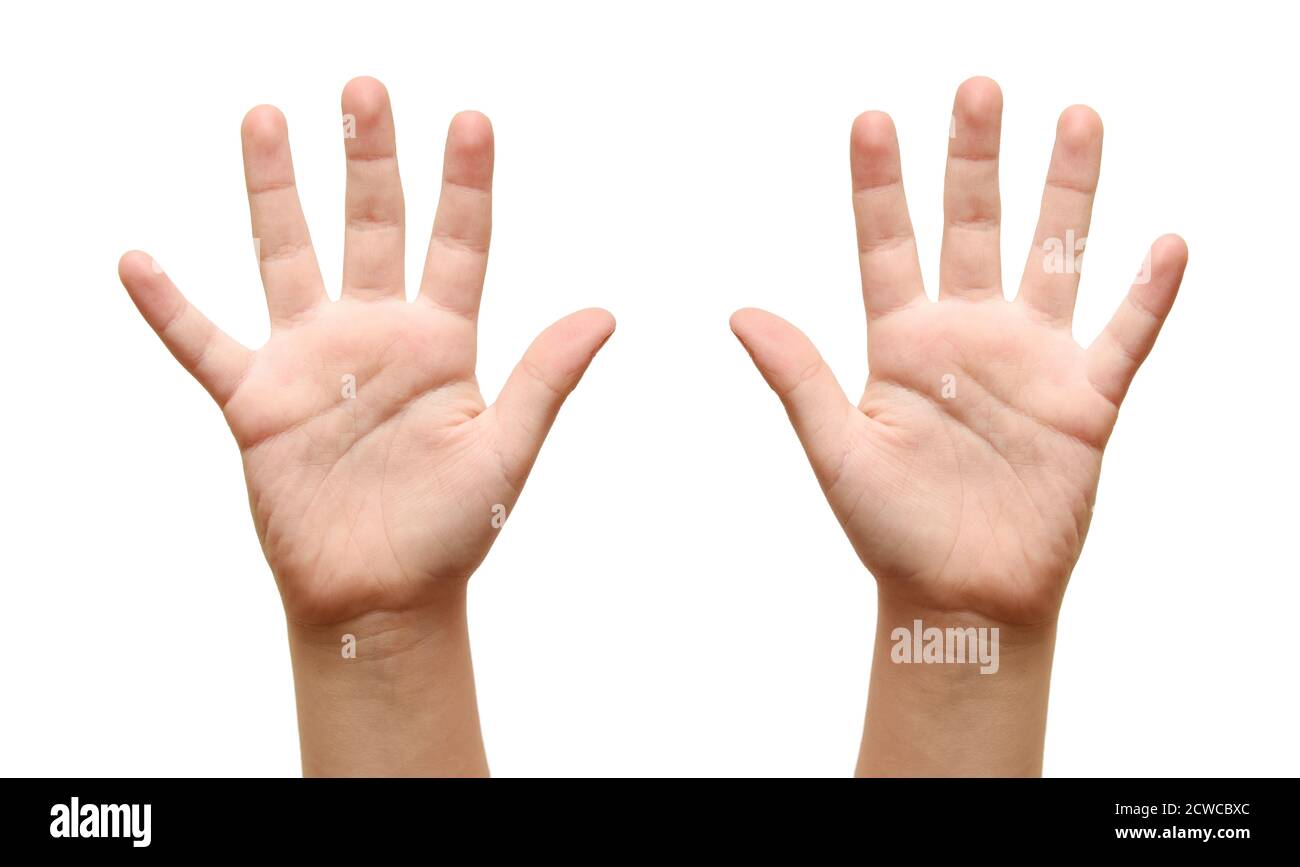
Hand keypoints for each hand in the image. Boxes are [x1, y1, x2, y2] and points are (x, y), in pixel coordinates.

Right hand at [119, 78, 613, 628]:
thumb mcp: (505, 451)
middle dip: (369, 159)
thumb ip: (545, 379)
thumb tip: (606, 312)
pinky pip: (203, 345)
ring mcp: (311, 363)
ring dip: (274, 192)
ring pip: (287, 257)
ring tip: (265, 117)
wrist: (382, 598)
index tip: (472, 120)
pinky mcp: (256, 403)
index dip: (465, 184)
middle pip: (371, 228)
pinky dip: (169, 308)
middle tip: (364, 90)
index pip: (459, 245)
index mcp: (443, 344)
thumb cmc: (452, 533)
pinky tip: (139, 261)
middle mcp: (376, 337)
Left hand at [731, 77, 1185, 626]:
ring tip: (1076, 119)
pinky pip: (1123, 338)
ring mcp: (1030, 364)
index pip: (886, 245)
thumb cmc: (891, 532)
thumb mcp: (836, 451)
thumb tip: (737, 311)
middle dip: (975, 161)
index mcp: (902, 344)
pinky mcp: (1084, 403)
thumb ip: (799, 378)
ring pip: (1053, 259)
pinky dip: (1145, 296)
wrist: (960, 598)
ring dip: (1066, 194)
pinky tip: (1163, 244)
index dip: (878, 185)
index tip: (871, 120)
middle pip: (973, 229)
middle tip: (977, 89)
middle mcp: (968, 338)